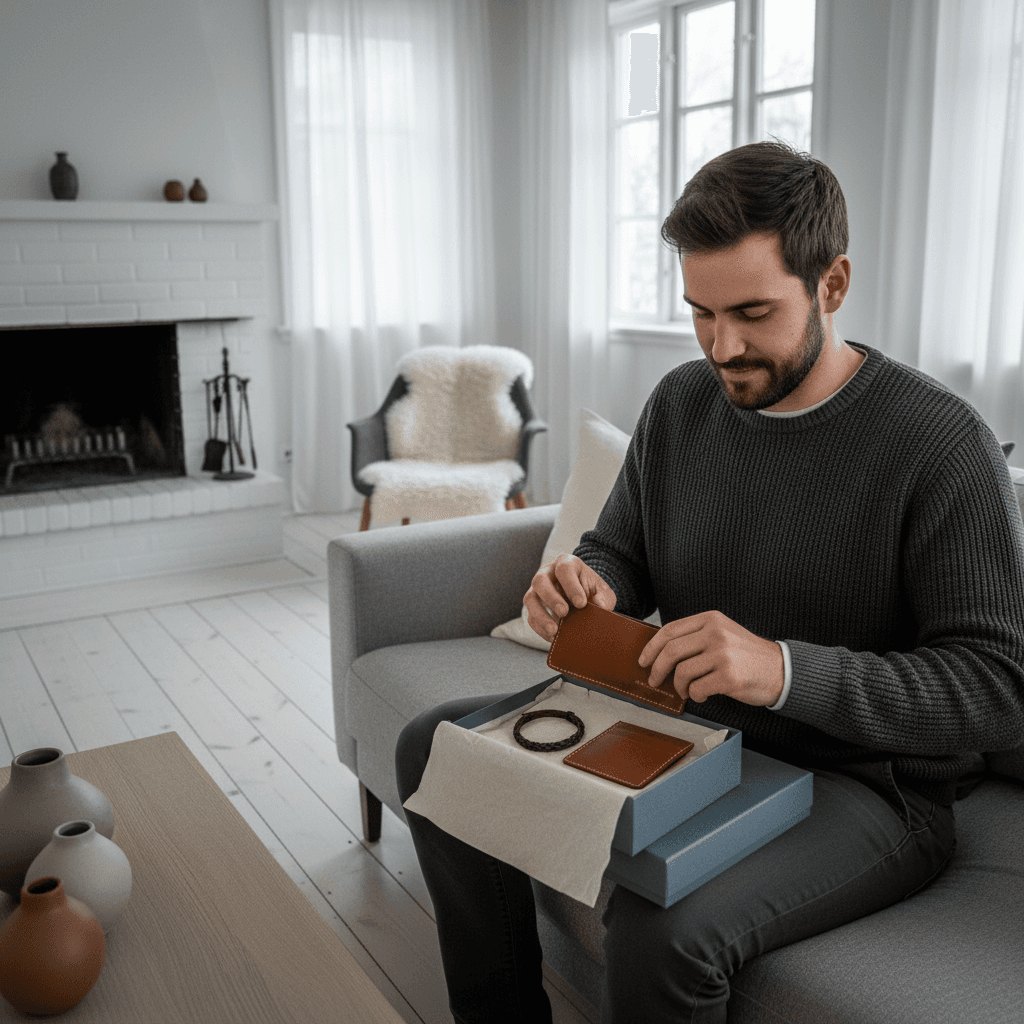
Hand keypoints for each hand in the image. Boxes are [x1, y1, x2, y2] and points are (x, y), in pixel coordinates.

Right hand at [523, 554, 616, 641]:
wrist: (584, 597)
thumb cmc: (592, 590)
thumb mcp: (602, 591)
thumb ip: (604, 597)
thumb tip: (600, 605)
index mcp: (567, 563)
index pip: (564, 570)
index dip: (571, 586)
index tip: (581, 604)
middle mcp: (548, 573)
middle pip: (540, 581)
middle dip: (551, 598)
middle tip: (564, 613)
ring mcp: (538, 589)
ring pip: (530, 598)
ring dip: (541, 615)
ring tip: (555, 630)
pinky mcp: (534, 606)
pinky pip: (531, 616)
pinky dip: (540, 628)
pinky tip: (553, 636)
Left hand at [637, 610, 783, 706]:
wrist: (781, 670)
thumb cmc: (747, 656)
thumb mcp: (722, 634)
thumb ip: (695, 638)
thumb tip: (660, 653)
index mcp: (711, 620)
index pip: (670, 630)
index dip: (651, 647)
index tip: (643, 660)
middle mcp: (716, 633)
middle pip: (671, 651)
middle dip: (657, 669)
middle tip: (654, 680)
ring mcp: (723, 654)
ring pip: (682, 672)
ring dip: (680, 686)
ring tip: (687, 690)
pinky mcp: (729, 676)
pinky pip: (697, 689)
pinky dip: (696, 696)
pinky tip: (704, 695)